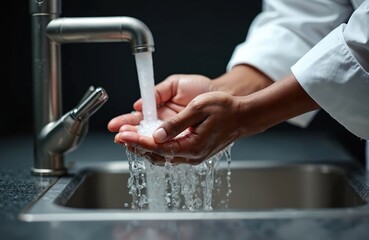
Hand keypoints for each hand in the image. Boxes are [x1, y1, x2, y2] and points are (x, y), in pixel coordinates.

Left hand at [113, 74, 319, 165]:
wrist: (243, 116)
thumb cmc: (226, 109)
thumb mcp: (199, 109)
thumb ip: (176, 124)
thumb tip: (155, 135)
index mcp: (192, 146)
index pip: (157, 147)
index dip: (137, 140)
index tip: (122, 134)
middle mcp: (191, 155)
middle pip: (156, 154)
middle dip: (136, 145)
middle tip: (119, 136)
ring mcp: (192, 155)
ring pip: (161, 155)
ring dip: (143, 146)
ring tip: (128, 138)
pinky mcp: (193, 151)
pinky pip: (169, 152)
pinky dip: (154, 146)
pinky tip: (146, 139)